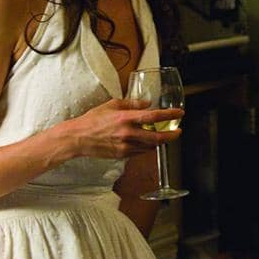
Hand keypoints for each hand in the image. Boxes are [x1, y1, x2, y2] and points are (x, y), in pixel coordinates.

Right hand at [63, 98, 183, 159]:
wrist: (78, 138)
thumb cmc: (93, 119)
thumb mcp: (112, 104)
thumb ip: (132, 104)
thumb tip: (148, 103)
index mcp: (126, 118)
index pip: (154, 116)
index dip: (170, 115)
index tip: (180, 113)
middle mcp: (128, 133)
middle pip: (157, 137)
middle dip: (172, 135)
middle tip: (178, 132)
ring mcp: (125, 146)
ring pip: (150, 147)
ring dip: (159, 142)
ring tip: (163, 136)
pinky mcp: (122, 155)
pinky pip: (140, 152)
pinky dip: (146, 147)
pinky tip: (146, 142)